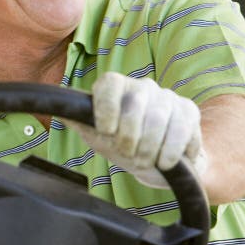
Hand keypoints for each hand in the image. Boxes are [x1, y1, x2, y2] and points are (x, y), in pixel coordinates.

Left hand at [66, 72, 206, 187]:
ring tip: (144, 161)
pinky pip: (184, 130)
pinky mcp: (189, 112)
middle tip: (127, 154)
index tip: (106, 131)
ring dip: (151, 146)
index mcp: (115, 87)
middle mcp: (142, 86)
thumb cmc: (119, 142)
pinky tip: (165, 162)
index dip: (107, 106)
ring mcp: (167, 97)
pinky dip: (173, 151)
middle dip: (130, 135)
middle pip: (137, 103)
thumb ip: (77, 120)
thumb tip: (55, 110)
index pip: (110, 83)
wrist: (157, 158)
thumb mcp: (93, 133)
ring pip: (161, 118)